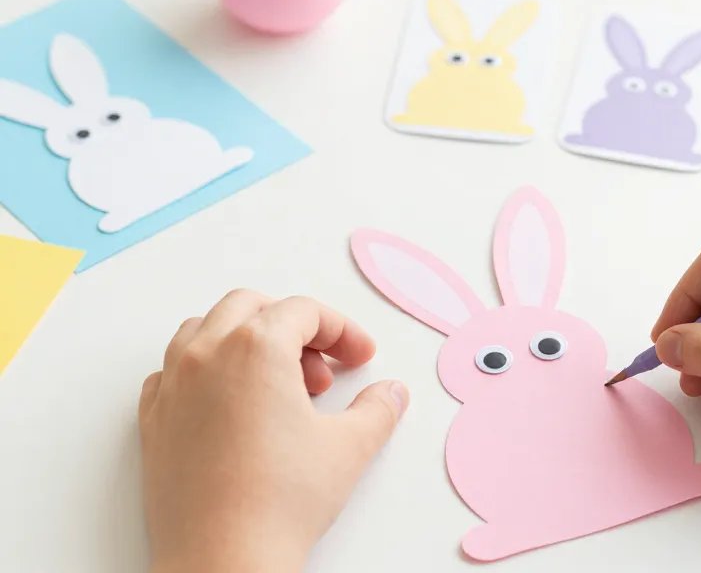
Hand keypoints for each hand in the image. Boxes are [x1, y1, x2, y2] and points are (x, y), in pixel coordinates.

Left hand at [139, 290, 408, 572]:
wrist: (224, 559)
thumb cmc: (279, 502)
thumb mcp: (349, 447)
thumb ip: (378, 409)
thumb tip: (391, 395)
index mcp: (255, 347)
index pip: (304, 312)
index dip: (342, 330)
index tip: (359, 358)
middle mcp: (206, 354)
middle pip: (251, 307)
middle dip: (294, 328)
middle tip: (323, 369)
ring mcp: (172, 385)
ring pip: (206, 329)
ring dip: (246, 341)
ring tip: (279, 383)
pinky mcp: (153, 420)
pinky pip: (173, 370)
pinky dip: (205, 370)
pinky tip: (231, 402)